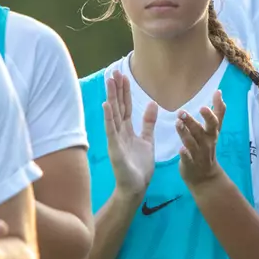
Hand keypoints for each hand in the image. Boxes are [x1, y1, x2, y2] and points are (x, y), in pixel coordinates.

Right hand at [104, 71, 155, 198]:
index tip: (123, 75)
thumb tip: (152, 104)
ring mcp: (115, 139)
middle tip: (113, 72)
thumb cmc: (140, 166)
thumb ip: (148, 123)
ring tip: (109, 82)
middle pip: (118, 106)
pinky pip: (111, 130)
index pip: (125, 106)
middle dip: (116, 90)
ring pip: (113, 114)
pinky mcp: (114, 148)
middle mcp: (119, 132)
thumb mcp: (148, 140)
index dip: (125, 91)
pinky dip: (109, 118)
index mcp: (127, 130)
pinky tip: (106, 105)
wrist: (136, 187)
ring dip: (111, 98)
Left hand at [176, 90, 224, 188]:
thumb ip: (217, 112)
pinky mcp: (190, 164)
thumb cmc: (207, 148)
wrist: (205, 177)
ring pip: (192, 142)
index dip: (213, 111)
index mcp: (212, 133)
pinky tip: (180, 149)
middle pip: (202, 130)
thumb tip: (219, 92)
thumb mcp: (214, 131)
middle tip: (183, 111)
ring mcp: (198, 154)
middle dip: (195, 121)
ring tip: (178, 122)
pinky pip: (188, 158)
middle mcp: (207, 142)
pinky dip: (185, 154)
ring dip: (186, 133)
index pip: (215, 120)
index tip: (210, 100)